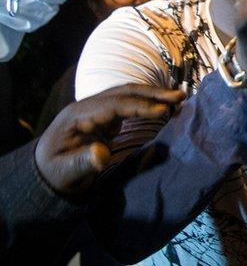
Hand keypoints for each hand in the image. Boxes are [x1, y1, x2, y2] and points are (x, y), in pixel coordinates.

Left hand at [35, 84, 185, 194]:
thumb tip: (102, 153)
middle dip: (152, 93)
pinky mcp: (105, 116)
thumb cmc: (56, 173)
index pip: (113, 104)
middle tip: (180, 96)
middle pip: (123, 92)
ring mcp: (96, 109)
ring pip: (128, 94)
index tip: (163, 112)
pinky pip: (128, 103)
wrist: (46, 172)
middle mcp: (88, 106)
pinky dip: (148, 102)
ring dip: (153, 94)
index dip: (138, 106)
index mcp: (77, 115)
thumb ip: (83, 163)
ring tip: (179, 97)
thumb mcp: (66, 173)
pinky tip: (164, 106)